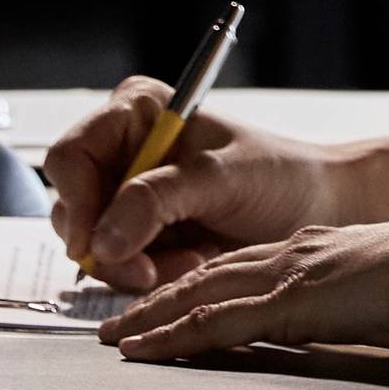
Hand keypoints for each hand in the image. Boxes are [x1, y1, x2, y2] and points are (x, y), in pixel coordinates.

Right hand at [43, 80, 343, 290]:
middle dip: (111, 246)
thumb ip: (159, 199)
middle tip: (151, 270)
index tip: (95, 245)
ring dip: (136, 266)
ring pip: (92, 245)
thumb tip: (101, 237)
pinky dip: (149, 277)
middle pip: (73, 207)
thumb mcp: (222, 178)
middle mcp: (123, 150)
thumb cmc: (281, 176)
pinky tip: (191, 264)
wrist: (316, 211)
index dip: (77, 203)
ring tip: (191, 260)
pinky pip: (119, 267)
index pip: (72, 156)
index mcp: (135, 112)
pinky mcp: (141, 234)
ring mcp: (128, 195)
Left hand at [101, 218, 388, 364]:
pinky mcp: (291, 301)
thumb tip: (338, 324)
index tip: (163, 301)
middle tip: (117, 323)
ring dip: (152, 317)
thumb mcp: (380, 293)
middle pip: (205, 276)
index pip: (236, 266)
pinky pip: (218, 321)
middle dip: (157, 299)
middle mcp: (290, 253)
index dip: (194, 285)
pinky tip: (149, 348)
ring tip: (117, 339)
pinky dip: (176, 335)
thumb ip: (349, 305)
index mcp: (311, 250)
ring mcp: (288, 273)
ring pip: (200, 294)